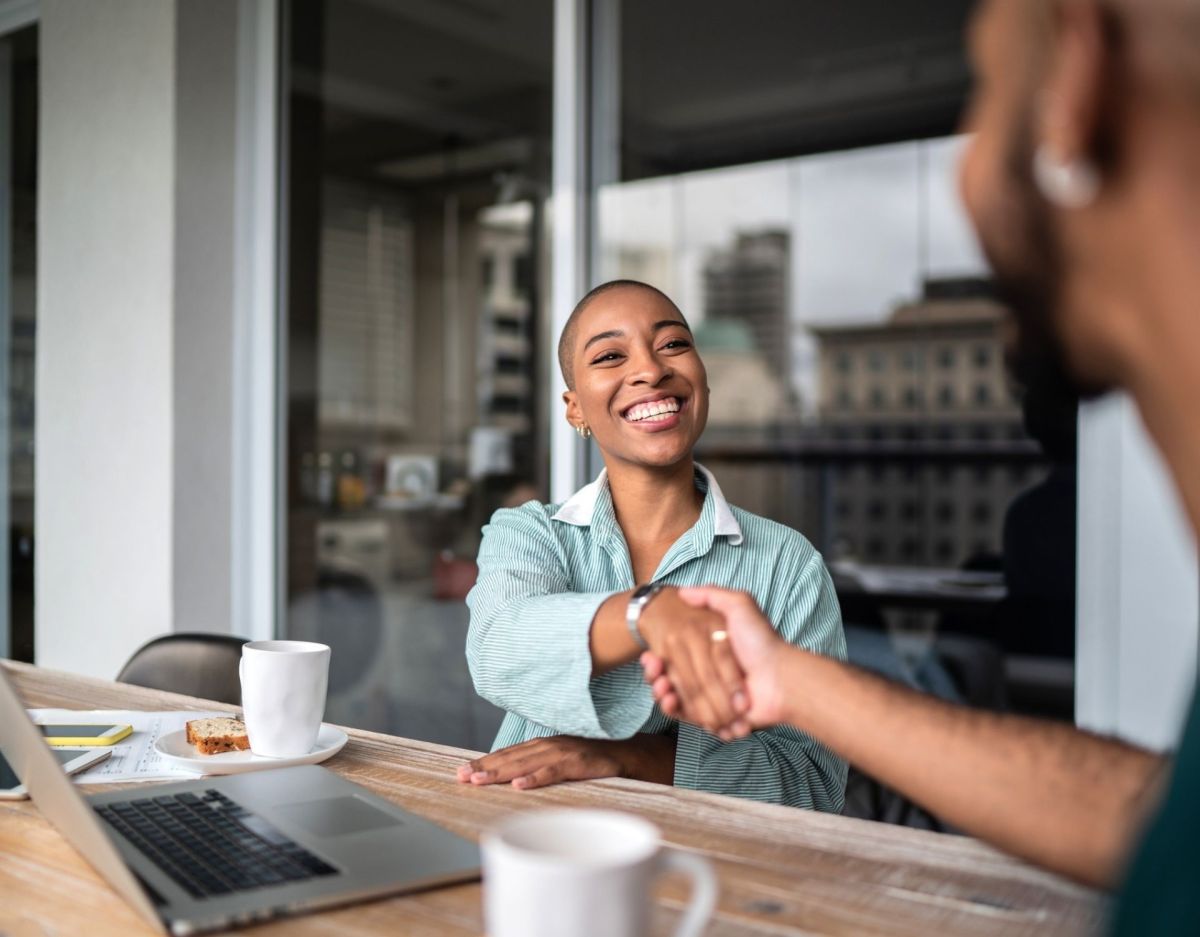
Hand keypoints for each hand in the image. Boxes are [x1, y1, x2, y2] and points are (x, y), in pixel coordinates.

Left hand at [456, 736, 634, 789]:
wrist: (625, 754)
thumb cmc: (589, 761)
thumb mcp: (559, 761)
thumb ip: (537, 766)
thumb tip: (510, 779)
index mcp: (541, 745)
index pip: (507, 753)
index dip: (484, 762)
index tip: (461, 771)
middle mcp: (548, 745)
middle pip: (510, 757)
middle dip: (484, 767)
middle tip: (462, 776)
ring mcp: (562, 752)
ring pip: (525, 763)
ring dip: (501, 772)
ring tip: (479, 780)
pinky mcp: (578, 763)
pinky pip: (553, 771)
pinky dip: (536, 777)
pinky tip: (519, 785)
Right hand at [642, 587, 787, 735]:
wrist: (780, 678)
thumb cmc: (761, 641)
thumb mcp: (739, 606)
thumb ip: (712, 595)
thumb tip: (683, 591)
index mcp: (710, 654)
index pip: (675, 658)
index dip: (659, 658)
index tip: (651, 655)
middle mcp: (710, 676)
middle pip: (672, 679)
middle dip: (657, 675)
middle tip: (652, 669)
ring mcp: (712, 698)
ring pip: (675, 698)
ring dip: (662, 692)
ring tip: (660, 685)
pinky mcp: (715, 718)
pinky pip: (687, 717)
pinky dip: (675, 710)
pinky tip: (669, 698)